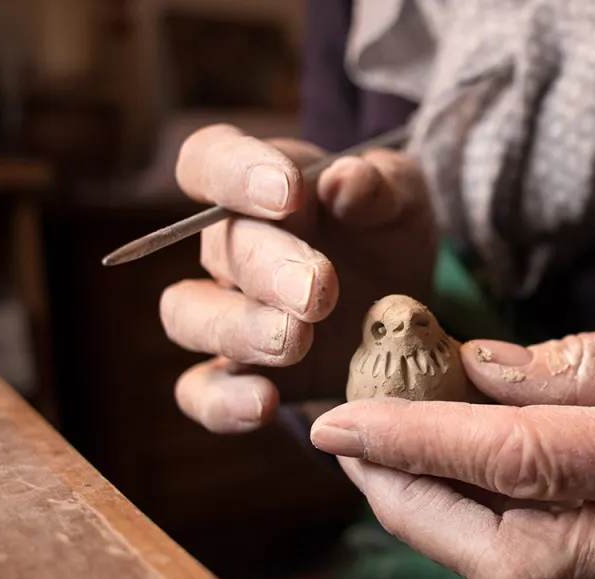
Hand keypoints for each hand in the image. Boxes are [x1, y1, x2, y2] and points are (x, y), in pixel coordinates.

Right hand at [160, 125, 437, 432]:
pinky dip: (223, 402)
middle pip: (218, 248)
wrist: (405, 305)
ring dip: (239, 330)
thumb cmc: (389, 234)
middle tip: (319, 290)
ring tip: (296, 341)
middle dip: (268, 269)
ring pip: (189, 315)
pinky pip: (200, 391)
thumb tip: (343, 181)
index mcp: (259, 186)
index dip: (235, 172)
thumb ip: (380, 184)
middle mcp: (231, 248)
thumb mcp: (404, 199)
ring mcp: (228, 313)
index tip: (289, 193)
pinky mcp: (238, 374)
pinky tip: (264, 403)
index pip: (209, 159)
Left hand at [310, 299, 594, 578]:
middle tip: (345, 441)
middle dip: (407, 500)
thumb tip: (466, 370)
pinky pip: (540, 568)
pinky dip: (472, 528)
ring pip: (516, 575)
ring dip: (429, 521)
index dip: (423, 441)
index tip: (339, 419)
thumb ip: (573, 362)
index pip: (530, 458)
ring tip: (377, 457)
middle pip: (509, 551)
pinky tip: (442, 479)